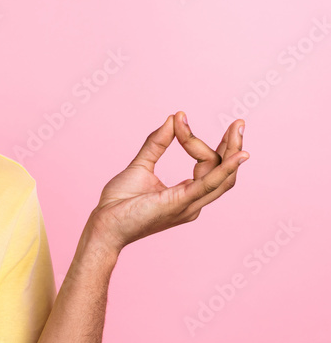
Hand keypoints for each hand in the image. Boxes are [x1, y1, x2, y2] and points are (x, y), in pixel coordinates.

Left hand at [87, 111, 248, 255]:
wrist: (104, 224)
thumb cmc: (119, 202)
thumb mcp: (141, 165)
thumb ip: (157, 143)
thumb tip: (173, 119)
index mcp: (186, 194)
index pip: (206, 165)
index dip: (196, 140)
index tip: (179, 118)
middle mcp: (193, 201)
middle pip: (224, 173)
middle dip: (232, 147)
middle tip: (239, 123)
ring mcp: (189, 204)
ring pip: (221, 177)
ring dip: (230, 151)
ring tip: (237, 129)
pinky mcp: (180, 203)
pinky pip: (208, 184)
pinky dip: (224, 169)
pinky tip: (237, 156)